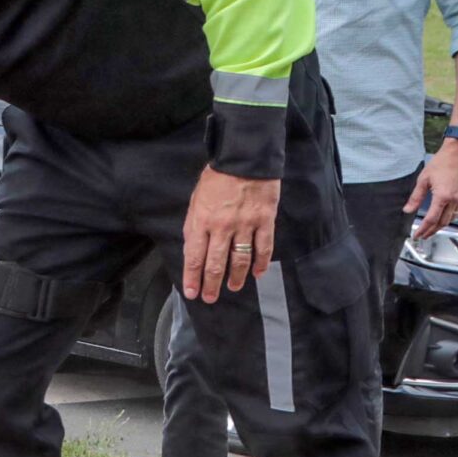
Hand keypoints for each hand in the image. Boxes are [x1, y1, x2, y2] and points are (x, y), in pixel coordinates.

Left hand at [181, 167, 280, 302]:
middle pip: (216, 264)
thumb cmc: (216, 180)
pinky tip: (258, 274)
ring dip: (235, 278)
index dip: (192, 278)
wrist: (244, 159)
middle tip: (210, 297)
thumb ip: (194, 226)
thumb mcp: (196, 201)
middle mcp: (222, 227)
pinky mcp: (265, 221)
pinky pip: (264, 248)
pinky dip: (261, 264)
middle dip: (211, 285)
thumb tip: (192, 251)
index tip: (192, 293)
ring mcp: (245, 225)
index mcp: (201, 221)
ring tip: (232, 288)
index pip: (194, 257)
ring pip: (240, 260)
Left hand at [405, 144, 457, 237]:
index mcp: (443, 196)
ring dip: (441, 226)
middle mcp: (455, 199)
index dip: (423, 229)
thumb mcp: (423, 179)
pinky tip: (443, 216)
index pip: (431, 219)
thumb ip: (416, 197)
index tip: (418, 235)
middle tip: (424, 235)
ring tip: (432, 229)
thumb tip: (408, 210)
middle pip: (442, 223)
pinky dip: (450, 217)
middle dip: (432, 231)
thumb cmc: (441, 162)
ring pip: (452, 218)